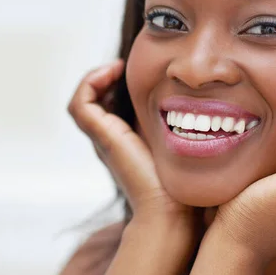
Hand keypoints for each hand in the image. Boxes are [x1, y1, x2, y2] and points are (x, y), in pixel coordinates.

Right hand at [68, 59, 197, 228]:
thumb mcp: (177, 139)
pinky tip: (115, 72)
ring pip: (82, 100)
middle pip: (92, 101)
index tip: (136, 70)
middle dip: (106, 77)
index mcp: (123, 138)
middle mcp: (107, 138)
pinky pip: (80, 103)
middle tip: (126, 66)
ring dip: (96, 77)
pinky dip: (91, 82)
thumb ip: (176, 122)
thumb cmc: (181, 180)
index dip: (115, 82)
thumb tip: (195, 98)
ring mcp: (101, 137)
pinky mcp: (101, 136)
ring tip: (119, 67)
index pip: (106, 104)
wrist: (171, 208)